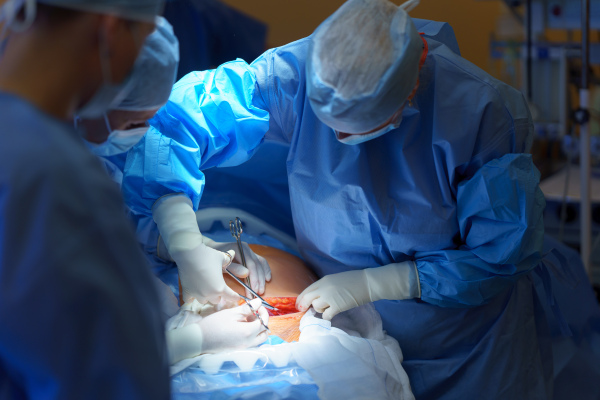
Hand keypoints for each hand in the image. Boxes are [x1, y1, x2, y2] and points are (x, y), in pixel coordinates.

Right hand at [173, 242, 239, 304]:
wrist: (189, 253)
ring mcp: (197, 294)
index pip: (231, 296)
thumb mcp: (221, 258)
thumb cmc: (208, 256)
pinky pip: (190, 300)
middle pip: (217, 300)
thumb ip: (228, 259)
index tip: (237, 297)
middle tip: (218, 287)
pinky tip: (193, 292)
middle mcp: (209, 294)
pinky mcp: (187, 292)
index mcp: (220, 288)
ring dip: (206, 296)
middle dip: (219, 295)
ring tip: (206, 289)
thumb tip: (233, 254)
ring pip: (204, 301)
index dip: (235, 296)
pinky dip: (192, 298)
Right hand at [198, 298, 269, 353]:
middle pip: (264, 332)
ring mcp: (244, 348)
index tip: (257, 306)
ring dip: (258, 329)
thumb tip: (259, 302)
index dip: (263, 312)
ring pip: (259, 339)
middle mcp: (248, 343)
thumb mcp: (231, 313)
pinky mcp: (238, 350)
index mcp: (247, 332)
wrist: (199, 339)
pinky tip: (241, 327)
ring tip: (247, 320)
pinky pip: (252, 343)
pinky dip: (252, 335)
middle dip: (262, 321)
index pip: (263, 322)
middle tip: (253, 312)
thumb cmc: (214, 324)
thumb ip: (247, 308)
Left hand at [205, 238, 271, 295]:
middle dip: (258, 280)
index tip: (253, 290)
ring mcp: (250, 251)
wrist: (212, 250)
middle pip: (257, 265)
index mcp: (239, 249)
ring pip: (261, 263)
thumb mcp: (221, 265)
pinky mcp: (251, 255)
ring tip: (261, 290)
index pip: (251, 265)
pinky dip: (265, 270)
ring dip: (262, 277)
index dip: (254, 278)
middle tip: (257, 293)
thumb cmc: (215, 260)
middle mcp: (246, 249)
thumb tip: (247, 273)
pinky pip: (261, 262)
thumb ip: (233, 268)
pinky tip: (267, 279)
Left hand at [296, 262, 419, 320]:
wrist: (367, 283)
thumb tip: (317, 296)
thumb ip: (325, 286)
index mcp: (324, 280)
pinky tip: (331, 315)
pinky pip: (326, 315)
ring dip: (320, 310)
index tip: (299, 304)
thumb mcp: (336, 279)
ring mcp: (330, 297)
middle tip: (303, 311)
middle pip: (307, 298)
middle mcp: (324, 288)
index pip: (307, 290)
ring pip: (316, 307)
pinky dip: (327, 316)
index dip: (301, 298)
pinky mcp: (337, 306)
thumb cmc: (354, 280)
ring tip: (327, 308)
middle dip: (304, 306)